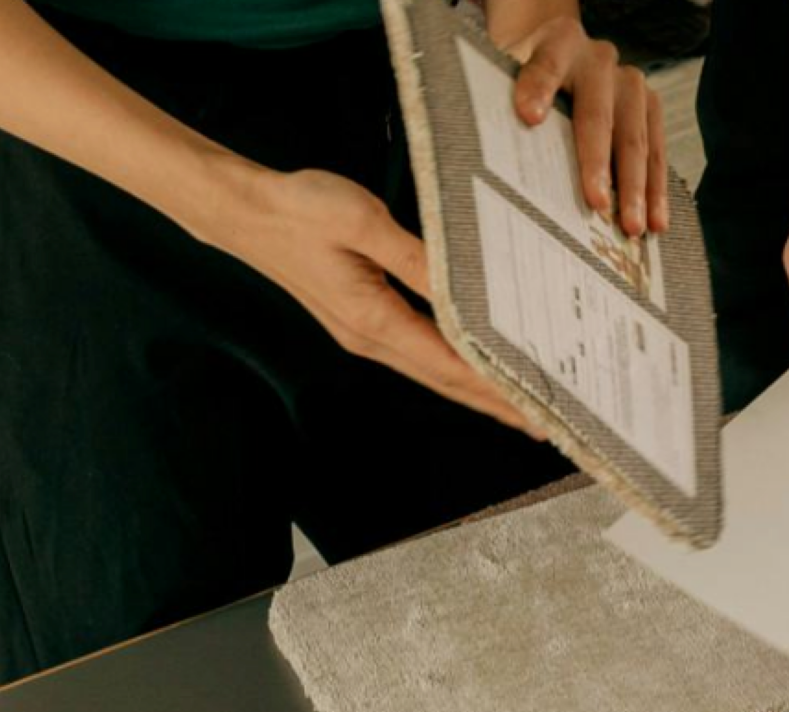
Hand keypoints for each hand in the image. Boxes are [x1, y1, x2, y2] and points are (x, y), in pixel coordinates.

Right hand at [200, 164, 541, 432]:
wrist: (242, 210)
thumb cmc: (297, 210)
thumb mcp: (364, 223)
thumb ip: (418, 258)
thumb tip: (464, 286)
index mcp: (374, 320)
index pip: (452, 367)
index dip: (498, 390)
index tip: (537, 407)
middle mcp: (370, 337)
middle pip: (447, 383)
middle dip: (497, 406)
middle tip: (546, 424)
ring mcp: (363, 333)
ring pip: (433, 373)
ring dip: (477, 392)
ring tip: (519, 405)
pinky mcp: (360, 319)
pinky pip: (418, 353)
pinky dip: (452, 367)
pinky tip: (471, 365)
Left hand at [493, 2, 667, 235]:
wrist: (565, 57)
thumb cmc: (530, 79)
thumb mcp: (507, 75)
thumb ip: (499, 100)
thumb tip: (486, 155)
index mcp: (560, 43)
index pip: (547, 65)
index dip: (539, 88)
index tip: (529, 116)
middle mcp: (600, 60)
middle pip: (599, 115)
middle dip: (597, 164)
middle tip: (596, 204)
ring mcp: (631, 85)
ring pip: (636, 140)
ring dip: (636, 188)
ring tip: (632, 227)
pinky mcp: (651, 108)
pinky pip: (657, 153)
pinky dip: (656, 190)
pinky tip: (657, 221)